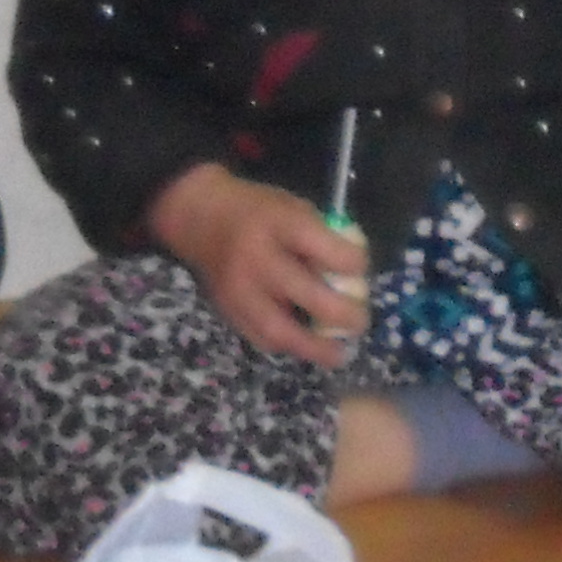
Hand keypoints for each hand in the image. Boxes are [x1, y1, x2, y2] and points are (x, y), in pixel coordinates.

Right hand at [147, 163, 369, 367]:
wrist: (201, 218)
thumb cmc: (258, 210)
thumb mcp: (293, 206)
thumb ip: (321, 236)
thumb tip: (353, 275)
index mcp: (278, 223)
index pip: (323, 247)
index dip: (351, 262)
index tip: (361, 268)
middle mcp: (257, 258)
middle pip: (305, 293)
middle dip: (340, 313)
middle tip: (360, 321)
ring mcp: (238, 289)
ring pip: (278, 328)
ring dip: (313, 347)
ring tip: (339, 354)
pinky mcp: (227, 310)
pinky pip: (260, 337)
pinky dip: (287, 346)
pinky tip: (306, 347)